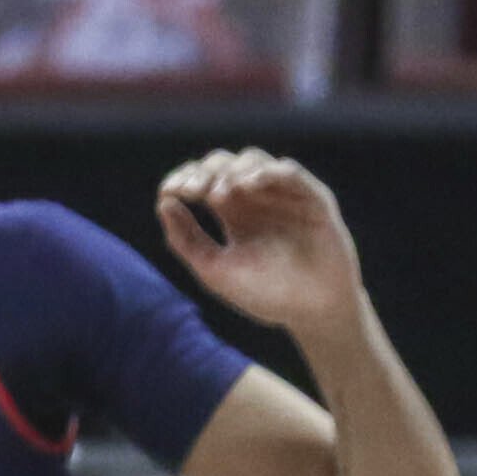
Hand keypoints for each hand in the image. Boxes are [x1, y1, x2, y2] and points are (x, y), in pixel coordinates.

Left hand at [158, 148, 365, 339]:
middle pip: (224, 164)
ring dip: (231, 170)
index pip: (203, 179)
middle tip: (193, 191)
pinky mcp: (313, 200)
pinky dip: (267, 172)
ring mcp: (285, 196)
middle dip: (204, 172)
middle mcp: (257, 199)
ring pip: (254, 160)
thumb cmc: (265, 295)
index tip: (170, 191)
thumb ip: (186, 239)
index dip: (184, 178)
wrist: (310, 314)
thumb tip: (163, 202)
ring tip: (219, 194)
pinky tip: (247, 186)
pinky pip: (291, 173)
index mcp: (233, 212)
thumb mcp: (215, 270)